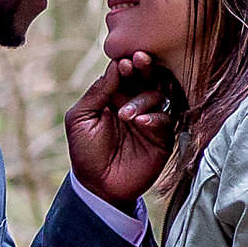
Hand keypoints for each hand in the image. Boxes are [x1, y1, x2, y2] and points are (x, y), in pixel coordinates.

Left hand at [65, 51, 180, 210]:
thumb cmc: (85, 151)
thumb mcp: (81, 119)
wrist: (98, 186)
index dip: (125, 65)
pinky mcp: (162, 137)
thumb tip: (115, 66)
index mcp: (113, 96)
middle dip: (144, 68)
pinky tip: (140, 122)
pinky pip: (166, 119)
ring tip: (126, 115)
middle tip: (140, 60)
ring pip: (157, 95)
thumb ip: (97, 92)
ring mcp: (149, 118)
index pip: (124, 73)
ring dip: (143, 98)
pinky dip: (154, 118)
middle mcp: (134, 102)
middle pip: (145, 78)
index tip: (124, 61)